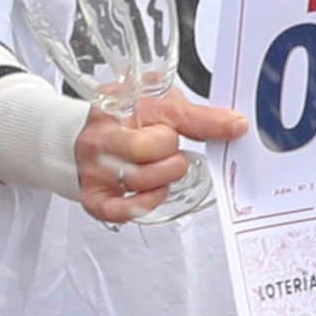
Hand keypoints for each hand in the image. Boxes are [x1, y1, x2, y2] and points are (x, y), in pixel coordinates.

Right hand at [75, 85, 242, 224]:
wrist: (81, 140)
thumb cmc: (122, 123)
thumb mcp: (155, 106)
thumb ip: (192, 115)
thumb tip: (233, 124)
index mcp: (117, 105)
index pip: (168, 113)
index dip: (205, 122)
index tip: (234, 126)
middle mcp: (102, 137)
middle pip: (148, 148)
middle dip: (172, 152)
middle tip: (170, 150)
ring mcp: (95, 169)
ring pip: (141, 180)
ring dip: (164, 177)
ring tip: (161, 168)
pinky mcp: (94, 198)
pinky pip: (123, 210)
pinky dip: (146, 203)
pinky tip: (153, 192)